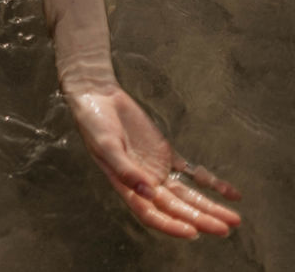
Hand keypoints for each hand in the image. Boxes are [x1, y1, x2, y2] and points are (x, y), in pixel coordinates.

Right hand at [67, 86, 240, 237]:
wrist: (99, 96)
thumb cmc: (94, 122)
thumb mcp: (105, 144)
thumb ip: (124, 169)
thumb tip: (147, 193)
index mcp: (126, 185)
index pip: (151, 213)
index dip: (171, 226)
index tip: (192, 232)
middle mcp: (144, 182)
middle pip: (177, 207)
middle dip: (200, 219)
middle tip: (225, 228)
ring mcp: (157, 169)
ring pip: (188, 194)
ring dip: (210, 207)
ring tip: (234, 219)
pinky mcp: (166, 154)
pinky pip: (192, 172)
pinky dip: (211, 183)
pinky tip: (231, 193)